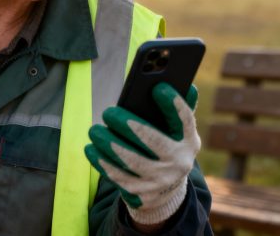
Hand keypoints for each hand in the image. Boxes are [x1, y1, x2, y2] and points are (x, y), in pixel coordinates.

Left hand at [85, 83, 200, 225]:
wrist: (167, 189)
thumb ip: (180, 107)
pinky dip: (103, 162)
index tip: (158, 87)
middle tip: (108, 113)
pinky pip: (119, 177)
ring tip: (94, 131)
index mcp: (188, 140)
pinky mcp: (142, 193)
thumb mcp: (178, 131)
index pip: (185, 120)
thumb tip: (187, 85)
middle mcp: (178, 162)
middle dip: (129, 125)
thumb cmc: (168, 145)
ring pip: (132, 161)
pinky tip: (91, 149)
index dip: (174, 104)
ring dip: (110, 144)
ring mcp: (160, 180)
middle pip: (153, 141)